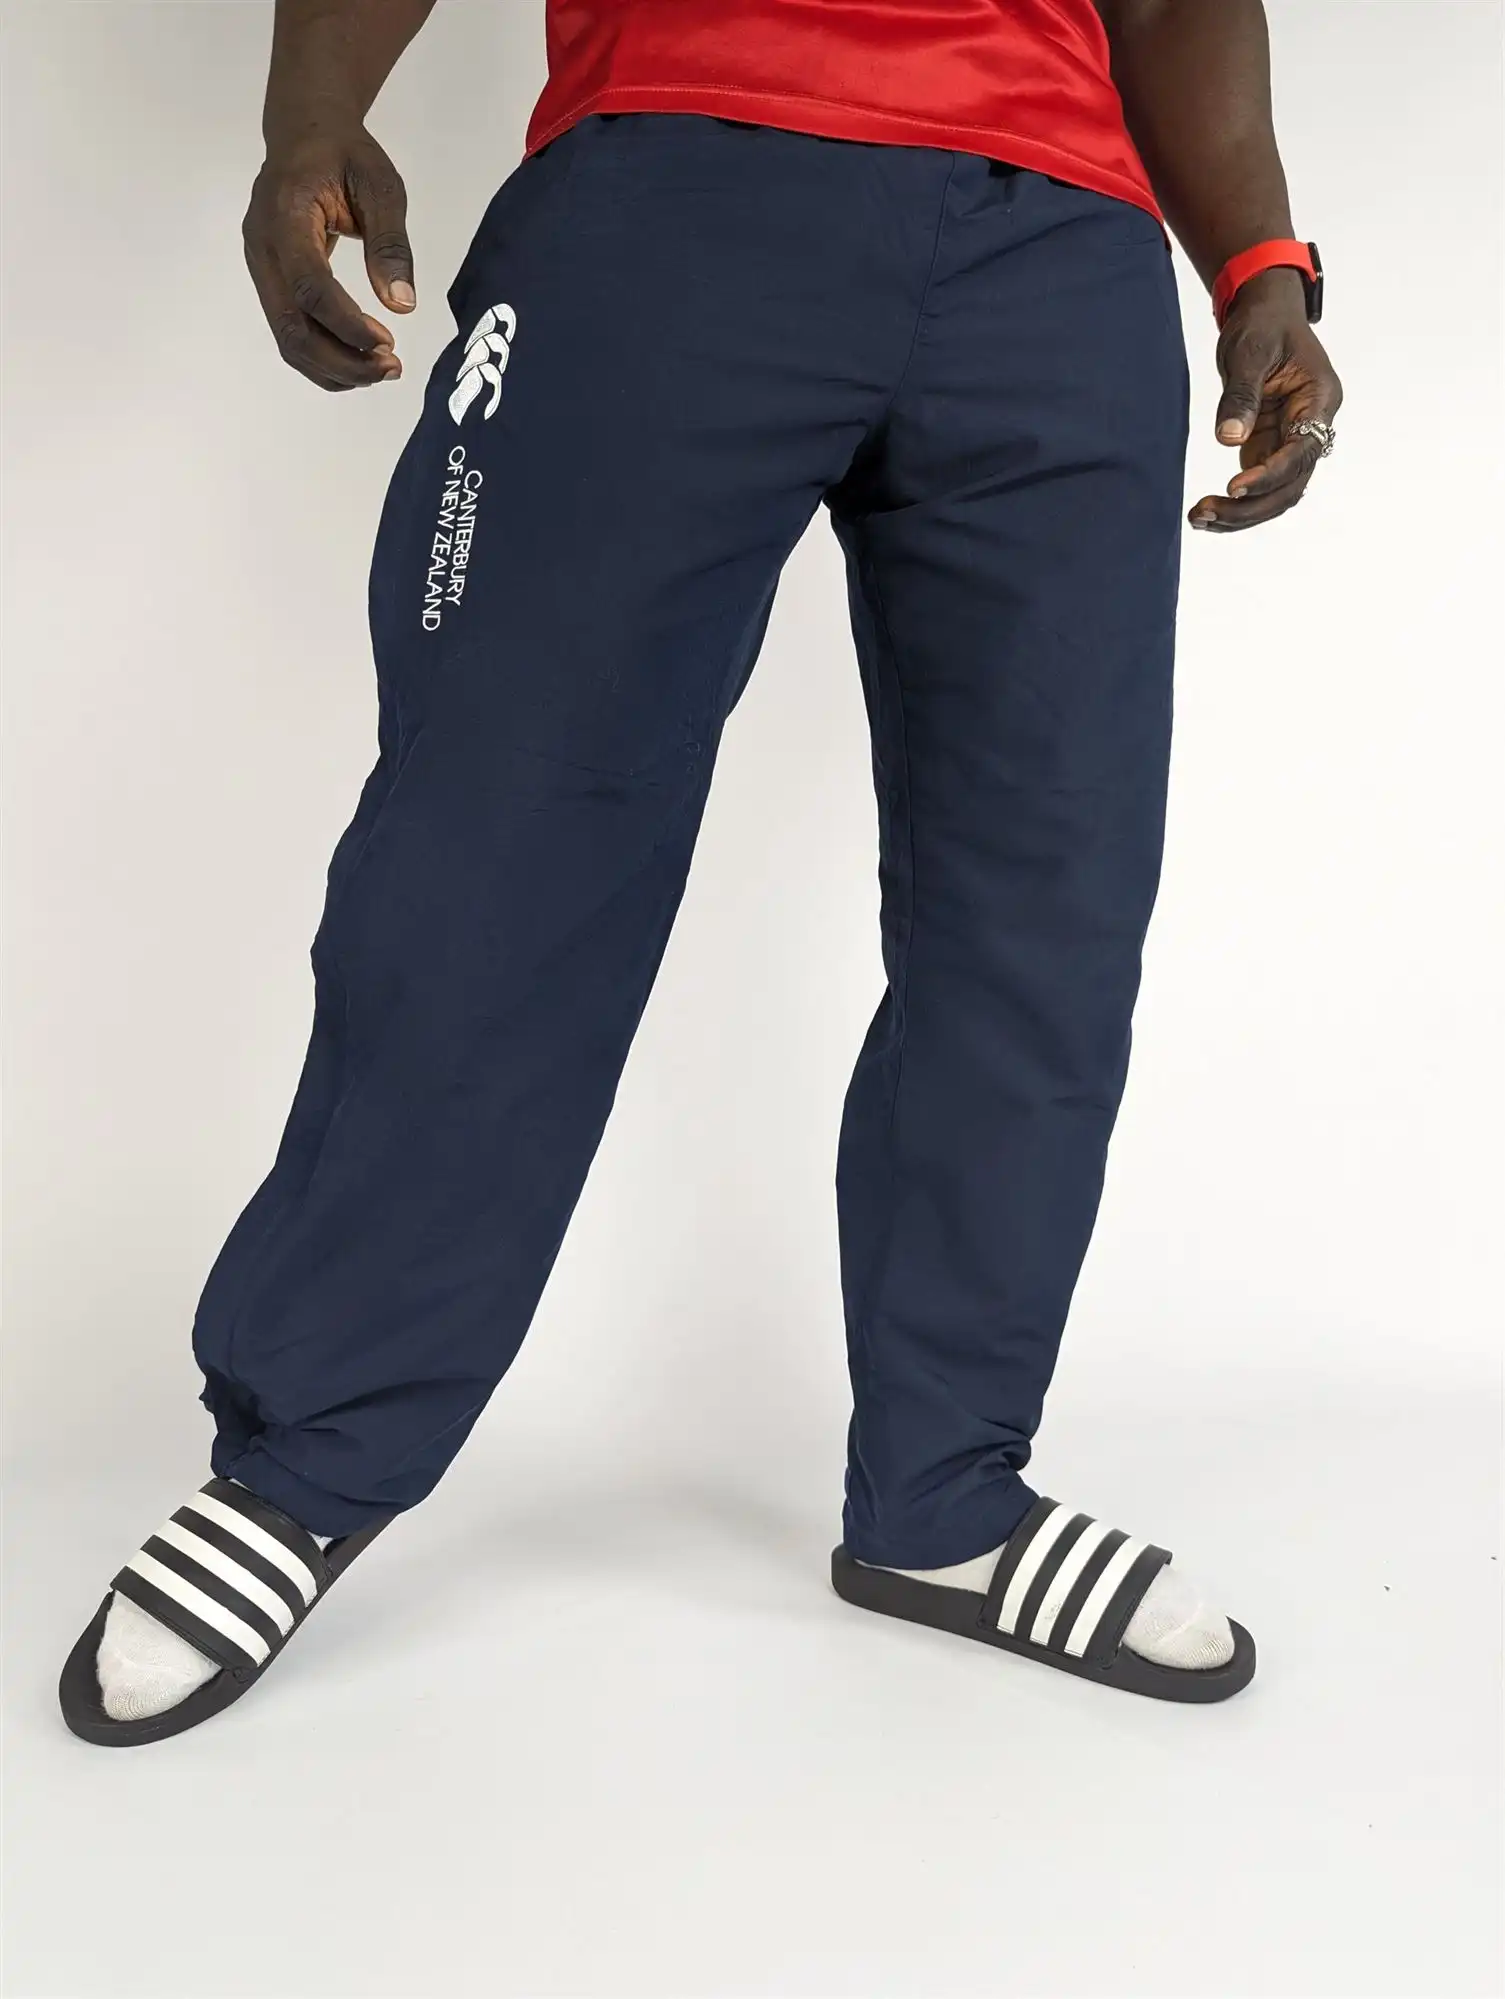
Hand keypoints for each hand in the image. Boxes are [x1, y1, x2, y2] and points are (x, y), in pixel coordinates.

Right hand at [243, 117, 415, 390]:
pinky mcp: (269, 281)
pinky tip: (360, 360)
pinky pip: (290, 332)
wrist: (304, 134)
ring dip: (335, 367)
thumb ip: (390, 243)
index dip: (347, 324)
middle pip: (292, 326)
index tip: (388, 344)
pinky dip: (324, 359)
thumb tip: (402, 304)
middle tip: (392, 368)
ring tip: (382, 369)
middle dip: (343, 360)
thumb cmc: (345, 154)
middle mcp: (262, 247)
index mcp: (285, 215)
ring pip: (287, 339)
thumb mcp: (381, 185)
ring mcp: (260, 267)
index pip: (310, 286)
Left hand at [1190, 268, 1341, 532]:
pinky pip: (1258, 484)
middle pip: (1291, 484)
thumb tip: (1228, 440)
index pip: (1301, 451)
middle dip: (1250, 507)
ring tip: (1199, 519)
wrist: (1263, 312)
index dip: (1268, 475)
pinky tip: (1205, 512)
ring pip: (1276, 492)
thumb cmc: (1263, 323)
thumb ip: (1241, 396)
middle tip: (1205, 515)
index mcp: (1320, 399)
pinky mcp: (1270, 445)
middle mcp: (1313, 425)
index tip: (1233, 487)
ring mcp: (1292, 439)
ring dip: (1241, 513)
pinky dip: (1235, 502)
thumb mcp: (1250, 350)